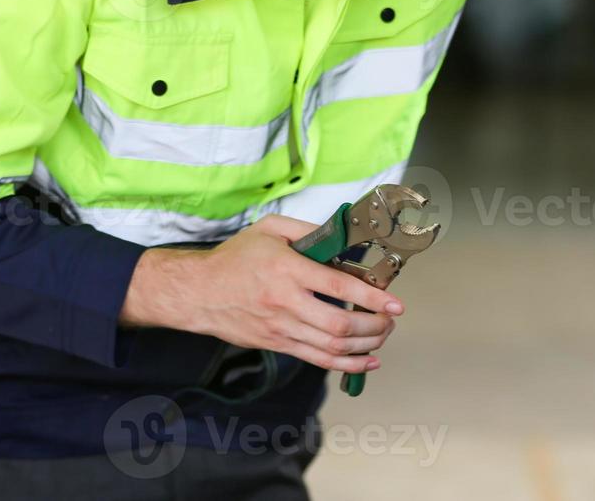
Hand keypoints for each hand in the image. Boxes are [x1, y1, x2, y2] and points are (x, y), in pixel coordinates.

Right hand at [120, 214, 401, 374]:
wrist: (198, 292)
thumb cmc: (234, 258)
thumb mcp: (270, 229)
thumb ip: (307, 231)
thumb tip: (342, 237)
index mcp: (288, 270)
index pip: (339, 288)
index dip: (373, 297)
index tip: (396, 302)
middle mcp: (286, 303)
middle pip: (340, 326)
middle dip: (374, 326)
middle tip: (391, 319)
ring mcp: (281, 329)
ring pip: (332, 348)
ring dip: (365, 346)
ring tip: (383, 336)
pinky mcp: (277, 345)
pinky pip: (317, 360)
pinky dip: (346, 364)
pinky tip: (366, 361)